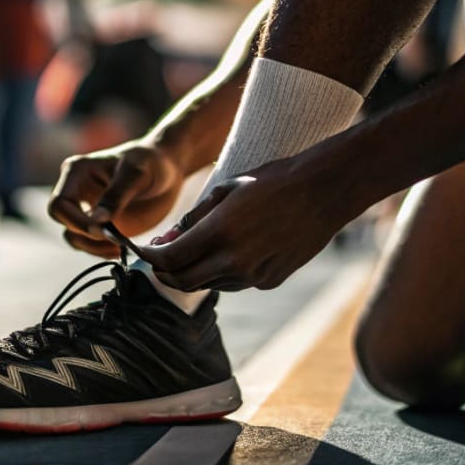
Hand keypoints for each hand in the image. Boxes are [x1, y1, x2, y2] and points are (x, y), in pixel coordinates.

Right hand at [48, 141, 185, 258]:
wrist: (168, 170)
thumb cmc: (152, 162)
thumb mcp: (137, 174)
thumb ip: (116, 196)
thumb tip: (97, 222)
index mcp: (77, 172)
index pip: (59, 204)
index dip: (76, 221)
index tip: (103, 229)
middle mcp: (76, 191)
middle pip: (63, 222)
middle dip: (86, 235)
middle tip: (115, 239)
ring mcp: (87, 209)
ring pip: (74, 238)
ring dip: (94, 248)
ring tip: (121, 246)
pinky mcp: (99, 225)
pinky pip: (90, 245)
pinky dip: (103, 252)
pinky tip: (122, 248)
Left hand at [137, 148, 362, 291]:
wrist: (324, 191)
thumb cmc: (273, 181)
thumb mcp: (226, 190)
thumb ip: (192, 220)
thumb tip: (163, 241)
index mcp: (220, 233)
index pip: (169, 260)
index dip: (149, 258)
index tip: (141, 250)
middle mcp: (236, 261)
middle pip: (183, 281)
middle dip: (163, 272)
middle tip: (157, 258)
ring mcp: (255, 275)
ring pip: (208, 284)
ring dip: (193, 271)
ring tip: (193, 249)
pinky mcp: (270, 281)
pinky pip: (234, 282)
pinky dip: (220, 272)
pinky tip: (228, 250)